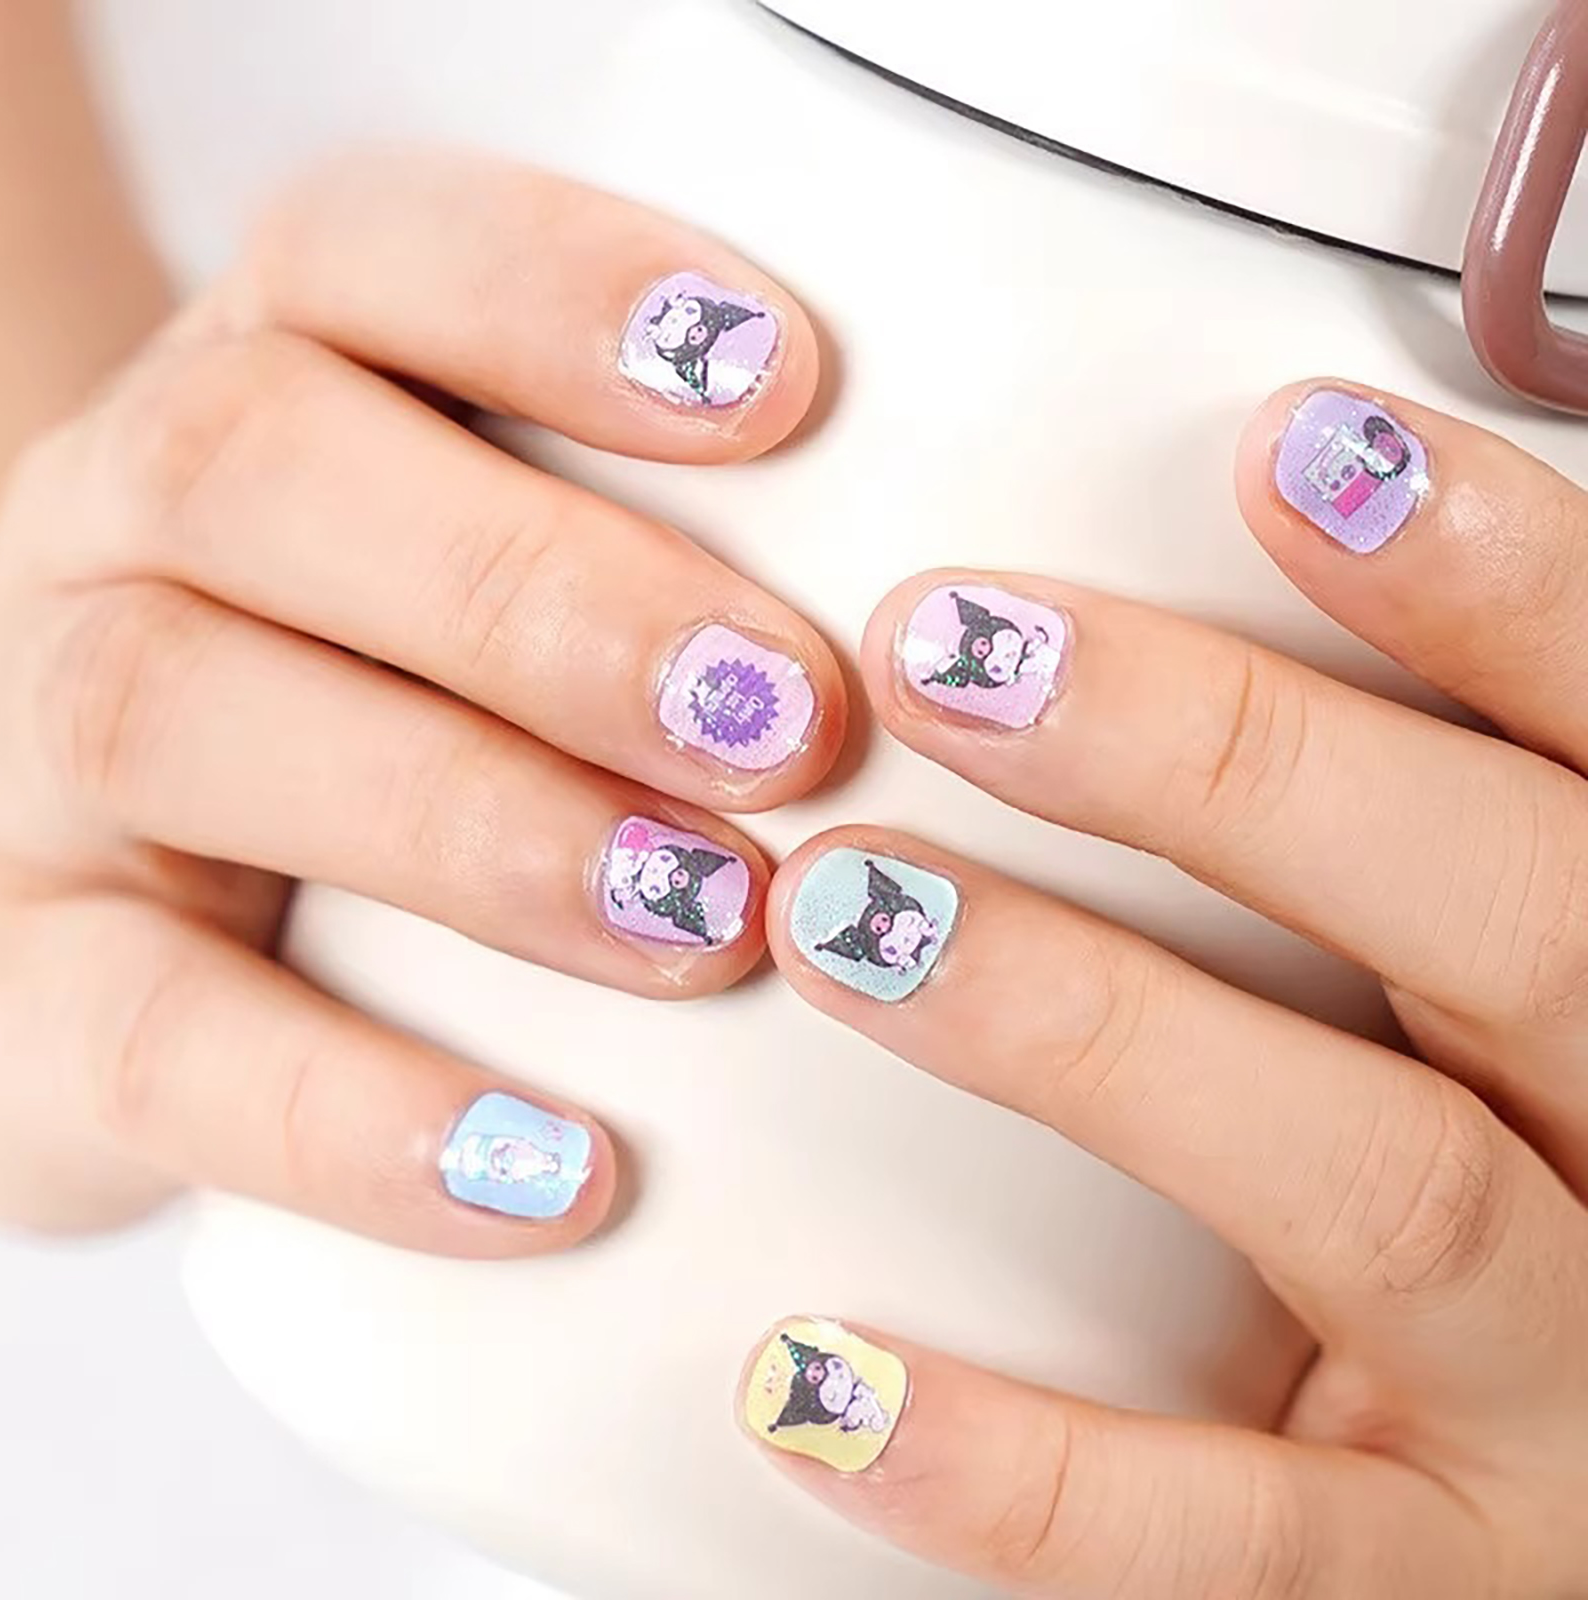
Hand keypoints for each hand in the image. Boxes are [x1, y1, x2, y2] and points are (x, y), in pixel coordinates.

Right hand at [0, 150, 841, 1252]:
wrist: (166, 905)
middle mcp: (122, 532)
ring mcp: (43, 758)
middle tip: (784, 718)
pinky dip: (352, 1113)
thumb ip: (690, 550)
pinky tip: (555, 1172)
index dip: (554, 292)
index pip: (363, 253)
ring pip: (179, 719)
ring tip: (703, 922)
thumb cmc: (417, 710)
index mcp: (270, 386)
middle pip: (257, 469)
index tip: (785, 388)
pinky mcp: (27, 993)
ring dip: (472, 824)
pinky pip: (139, 1043)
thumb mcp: (519, 588)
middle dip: (538, 590)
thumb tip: (979, 623)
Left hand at [740, 383, 1587, 1594]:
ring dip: (1091, 1031)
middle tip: (955, 648)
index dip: (1501, 583)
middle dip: (1239, 766)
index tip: (1291, 448)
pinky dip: (1013, 1466)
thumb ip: (1396, 848)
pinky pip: (1227, 1542)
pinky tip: (811, 1376)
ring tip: (845, 911)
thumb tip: (1163, 648)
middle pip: (1518, 924)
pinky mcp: (1438, 1587)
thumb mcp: (1507, 1007)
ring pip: (1372, 1186)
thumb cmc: (1515, 1195)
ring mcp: (1568, 1404)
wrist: (1553, 1517)